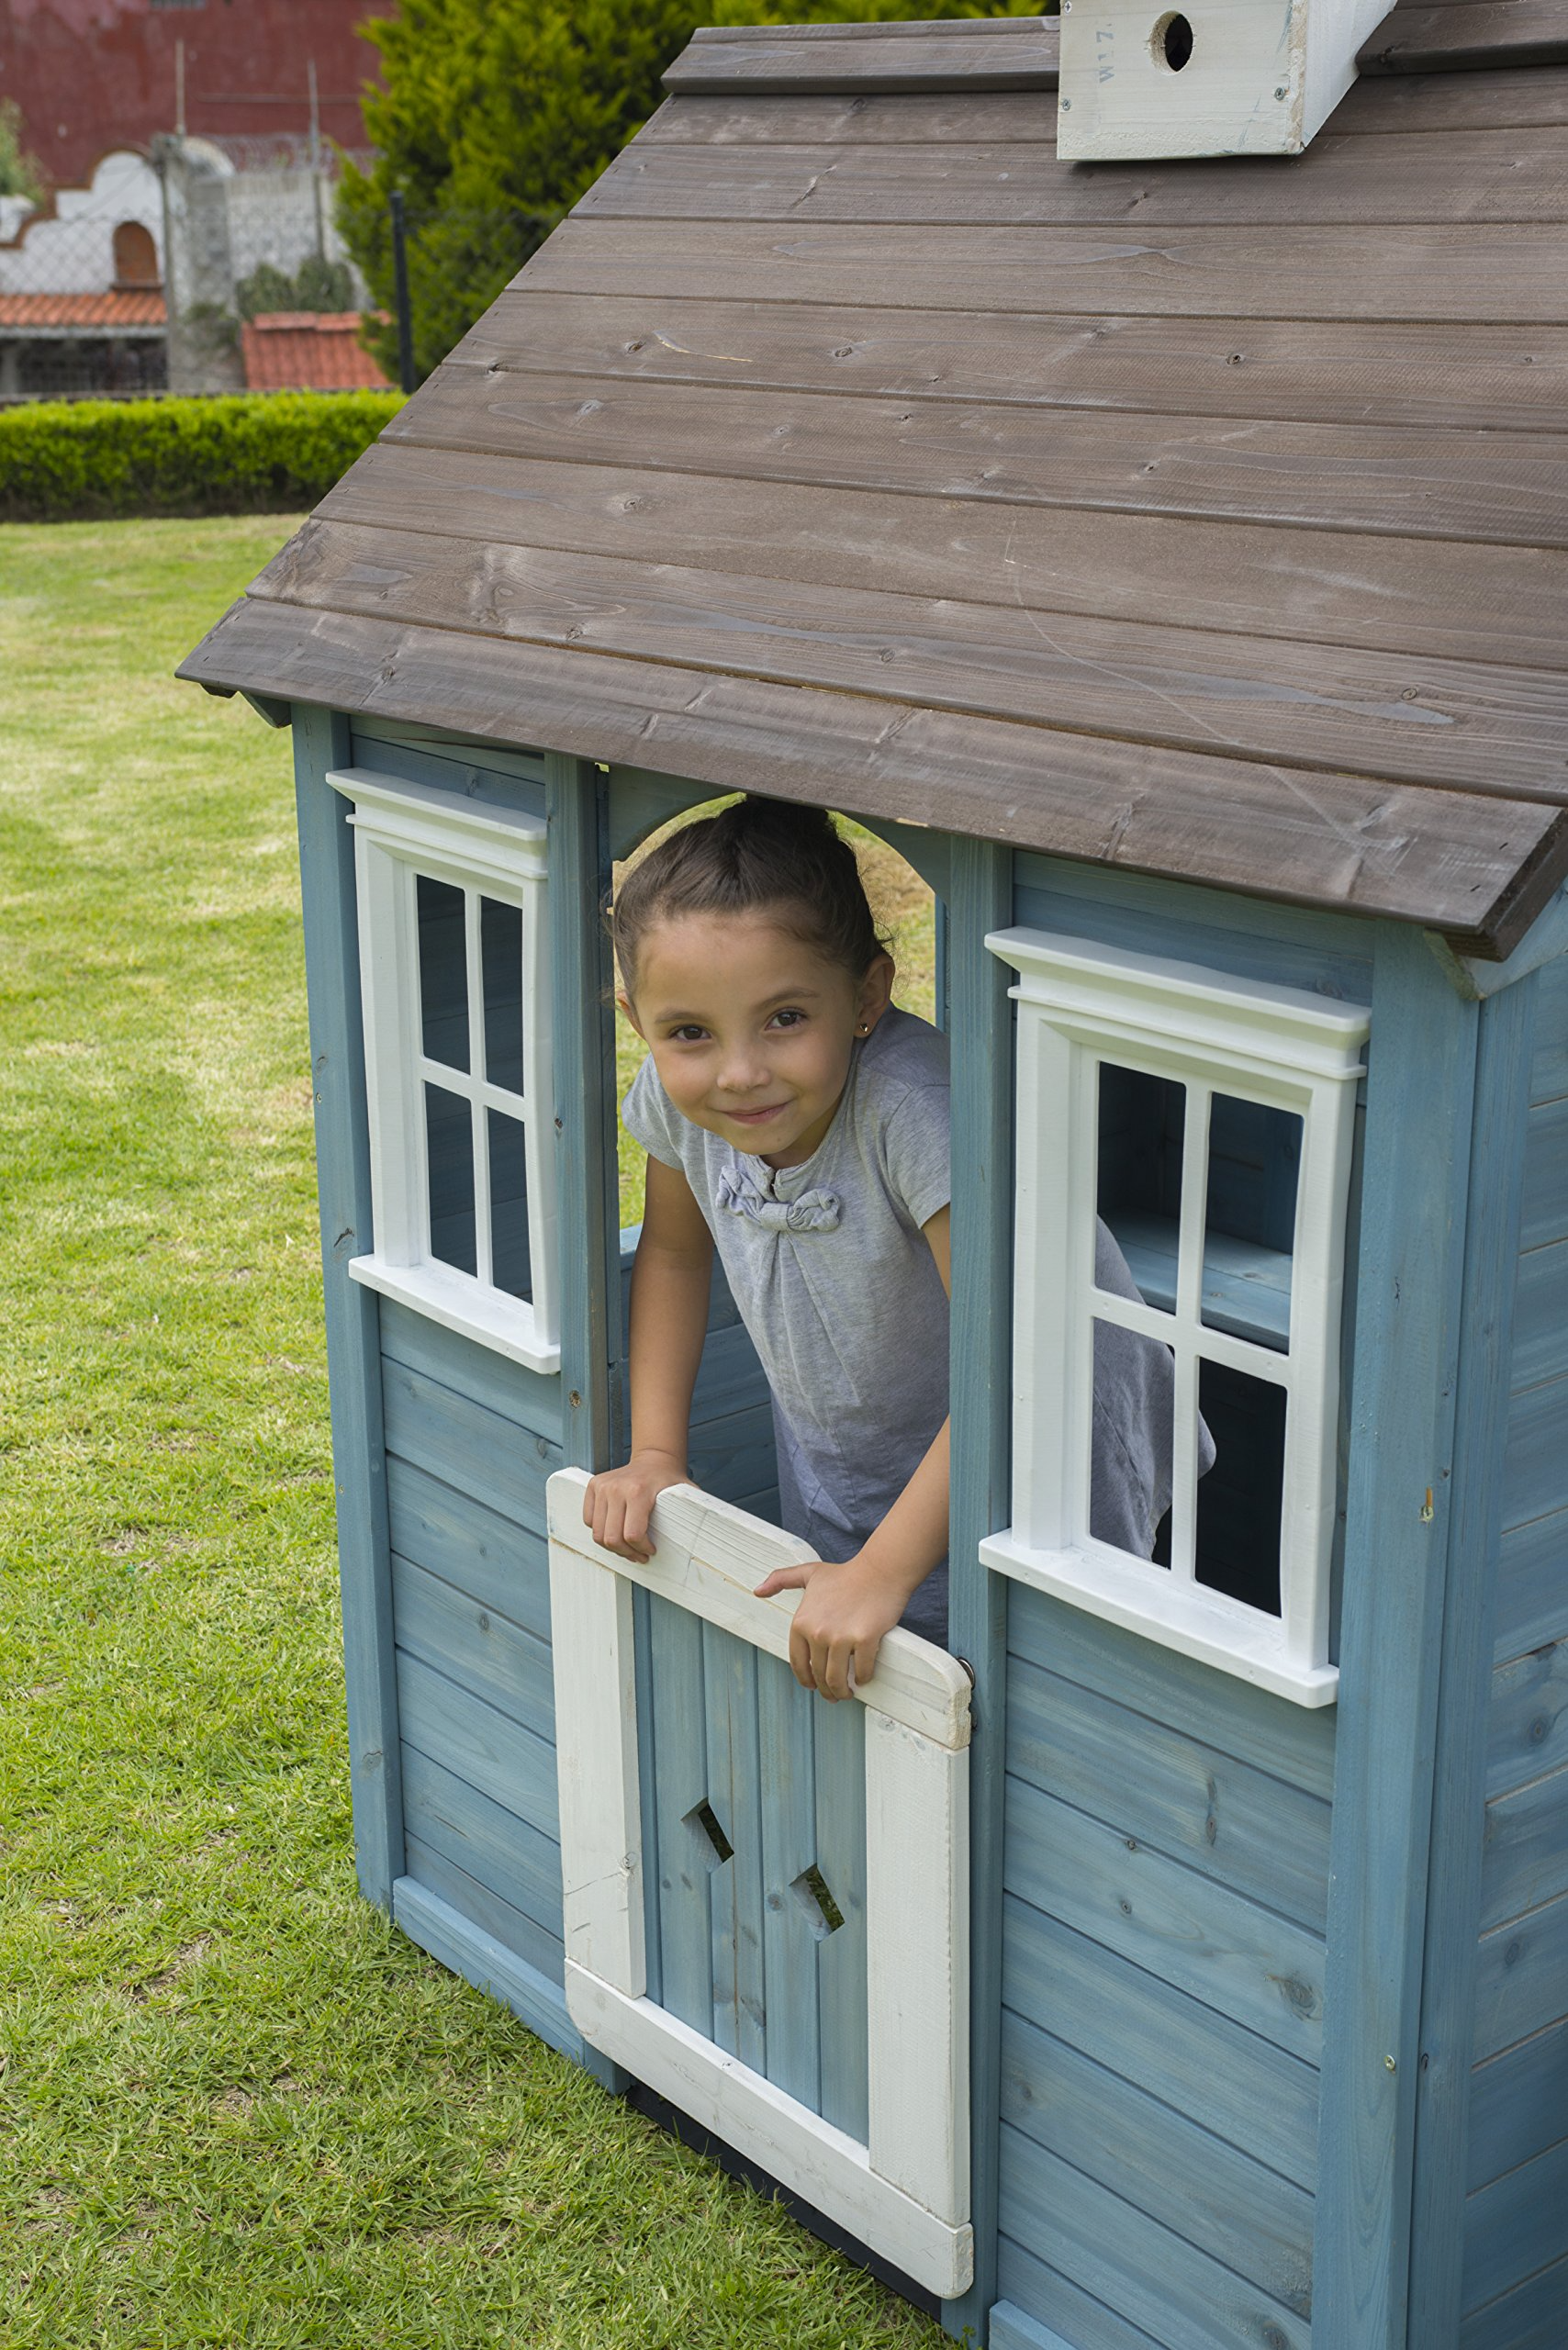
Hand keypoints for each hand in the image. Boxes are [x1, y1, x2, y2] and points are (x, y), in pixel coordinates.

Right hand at [583, 1450, 686, 1564]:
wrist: (654, 1459)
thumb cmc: (669, 1481)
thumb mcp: (685, 1497)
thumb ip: (693, 1515)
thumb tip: (705, 1540)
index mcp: (638, 1491)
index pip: (632, 1534)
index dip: (641, 1549)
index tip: (651, 1551)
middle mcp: (616, 1488)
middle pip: (612, 1538)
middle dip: (627, 1552)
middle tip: (639, 1555)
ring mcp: (602, 1486)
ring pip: (598, 1533)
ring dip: (613, 1546)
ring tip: (628, 1548)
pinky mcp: (593, 1486)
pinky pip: (589, 1521)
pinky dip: (601, 1531)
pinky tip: (616, 1532)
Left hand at [752, 1552, 908, 1701]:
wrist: (879, 1571)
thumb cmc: (845, 1574)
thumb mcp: (808, 1573)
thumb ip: (781, 1579)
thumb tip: (758, 1591)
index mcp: (801, 1622)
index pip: (798, 1662)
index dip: (805, 1679)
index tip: (813, 1686)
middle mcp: (817, 1632)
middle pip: (818, 1674)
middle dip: (826, 1690)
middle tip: (835, 1695)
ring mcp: (841, 1637)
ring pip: (837, 1679)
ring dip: (842, 1691)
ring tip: (848, 1693)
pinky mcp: (864, 1640)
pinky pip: (862, 1670)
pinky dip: (863, 1678)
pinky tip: (863, 1678)